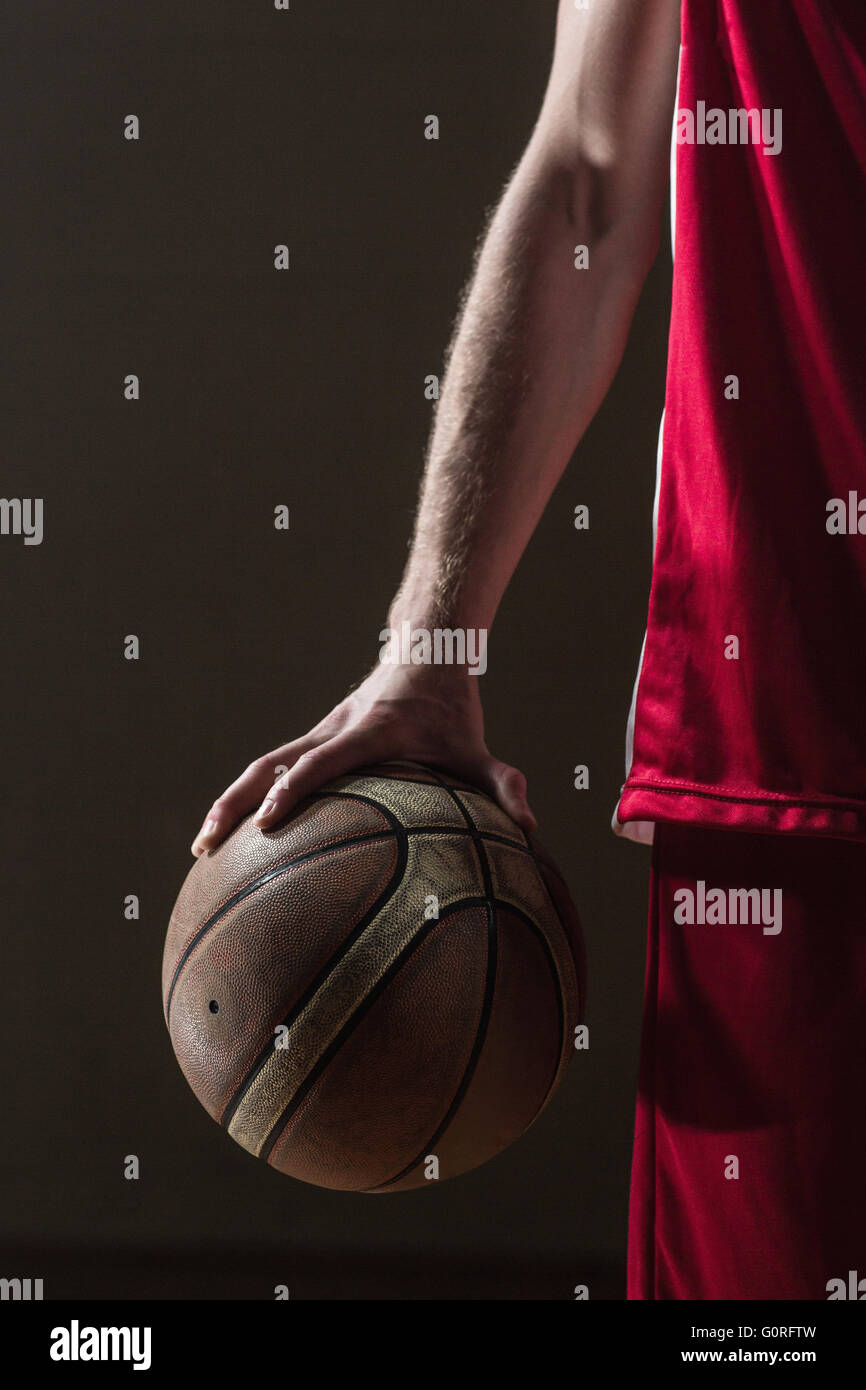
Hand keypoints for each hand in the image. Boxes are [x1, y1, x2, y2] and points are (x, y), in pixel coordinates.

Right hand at [190, 661, 536, 855]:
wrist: (427, 652)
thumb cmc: (452, 710)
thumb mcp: (478, 749)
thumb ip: (504, 785)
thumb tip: (530, 829)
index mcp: (369, 733)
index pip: (323, 761)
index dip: (296, 789)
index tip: (269, 821)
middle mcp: (334, 730)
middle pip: (271, 764)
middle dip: (236, 804)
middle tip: (206, 847)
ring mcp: (319, 733)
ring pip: (262, 765)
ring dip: (230, 802)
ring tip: (202, 847)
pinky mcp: (315, 739)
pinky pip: (274, 766)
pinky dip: (249, 795)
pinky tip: (235, 833)